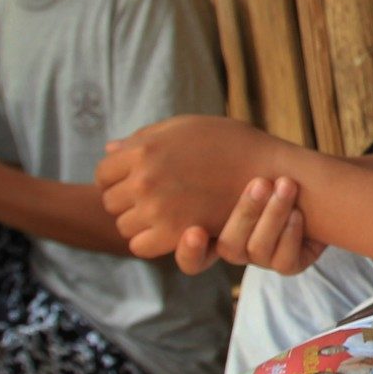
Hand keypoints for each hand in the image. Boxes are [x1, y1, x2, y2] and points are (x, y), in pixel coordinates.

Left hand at [96, 116, 290, 258]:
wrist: (268, 171)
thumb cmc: (228, 144)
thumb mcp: (184, 128)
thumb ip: (143, 138)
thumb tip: (108, 149)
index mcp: (144, 149)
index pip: (103, 172)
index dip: (117, 178)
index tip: (136, 180)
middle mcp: (145, 178)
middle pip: (111, 201)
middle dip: (127, 200)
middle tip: (154, 197)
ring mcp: (157, 207)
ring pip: (124, 225)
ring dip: (139, 222)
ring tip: (165, 212)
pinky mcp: (174, 233)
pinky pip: (141, 245)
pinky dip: (151, 241)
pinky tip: (170, 229)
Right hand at [173, 176, 327, 275]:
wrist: (309, 183)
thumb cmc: (262, 167)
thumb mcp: (233, 165)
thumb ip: (209, 164)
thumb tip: (173, 138)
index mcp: (213, 228)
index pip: (191, 256)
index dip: (190, 250)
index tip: (196, 230)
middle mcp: (236, 248)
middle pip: (229, 248)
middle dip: (246, 213)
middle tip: (260, 183)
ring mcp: (261, 259)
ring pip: (258, 250)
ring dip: (274, 214)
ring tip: (287, 184)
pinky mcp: (288, 264)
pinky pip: (284, 261)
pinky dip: (291, 233)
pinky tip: (298, 213)